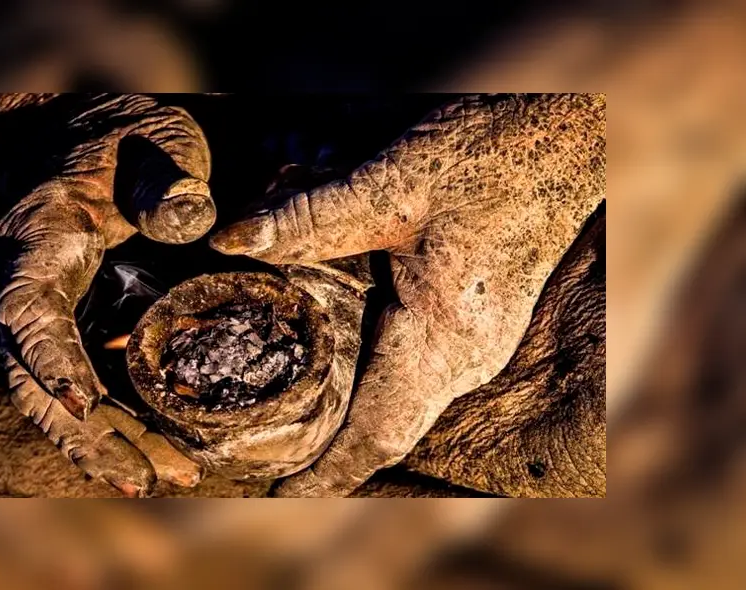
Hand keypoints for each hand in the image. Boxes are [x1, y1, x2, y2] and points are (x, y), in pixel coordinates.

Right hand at [0, 94, 212, 495]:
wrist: (104, 157)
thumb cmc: (132, 148)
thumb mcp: (157, 144)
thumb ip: (167, 176)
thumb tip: (188, 216)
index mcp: (32, 239)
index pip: (25, 304)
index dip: (46, 354)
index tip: (81, 402)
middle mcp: (16, 290)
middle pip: (35, 379)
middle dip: (90, 435)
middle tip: (147, 479)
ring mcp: (36, 323)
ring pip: (57, 403)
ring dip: (113, 445)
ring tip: (176, 476)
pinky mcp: (64, 341)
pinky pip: (82, 395)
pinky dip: (122, 430)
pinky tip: (170, 458)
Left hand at [211, 94, 605, 495]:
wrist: (569, 138)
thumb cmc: (492, 153)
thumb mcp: (394, 181)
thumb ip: (312, 218)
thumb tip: (232, 241)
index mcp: (448, 335)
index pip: (379, 432)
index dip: (326, 470)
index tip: (277, 493)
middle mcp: (469, 356)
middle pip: (389, 432)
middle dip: (329, 455)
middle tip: (263, 455)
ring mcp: (478, 346)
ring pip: (405, 410)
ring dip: (351, 425)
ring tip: (290, 429)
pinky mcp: (476, 327)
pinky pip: (419, 383)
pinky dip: (375, 394)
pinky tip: (338, 379)